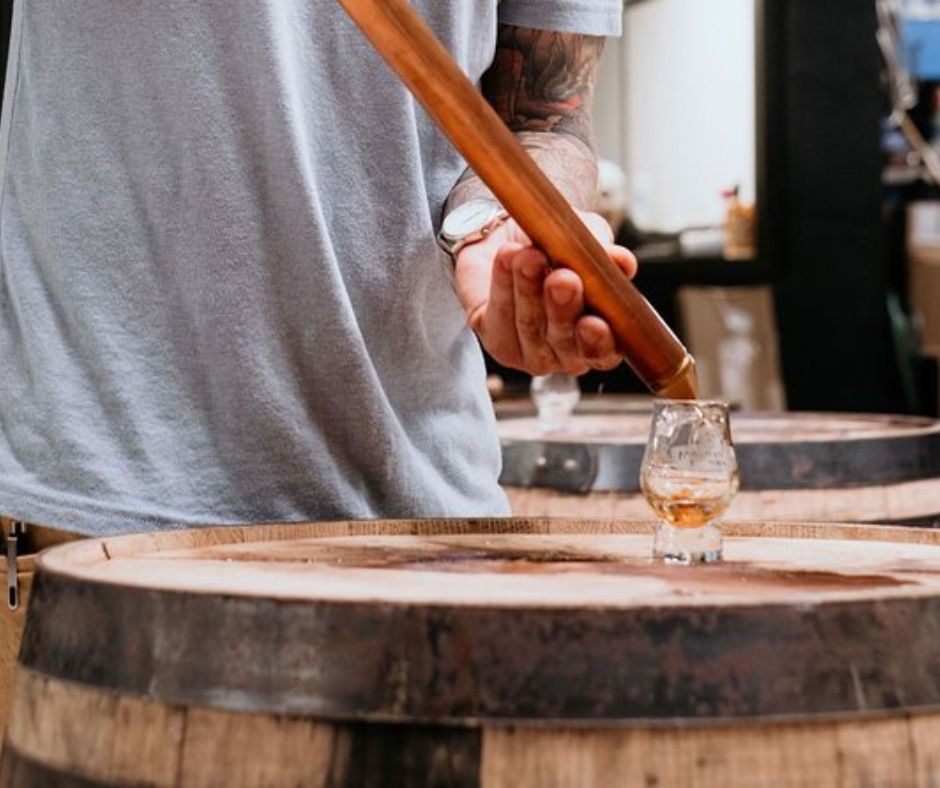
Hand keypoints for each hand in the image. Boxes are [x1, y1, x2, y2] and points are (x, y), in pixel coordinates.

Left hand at [453, 211, 637, 375]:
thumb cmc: (558, 247)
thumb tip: (622, 262)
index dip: (600, 342)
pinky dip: (504, 283)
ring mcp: (532, 352)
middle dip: (563, 309)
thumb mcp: (588, 241)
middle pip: (565, 342)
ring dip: (530, 289)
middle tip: (562, 279)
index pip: (606, 352)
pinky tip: (507, 257)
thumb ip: (605, 253)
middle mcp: (568, 352)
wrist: (507, 237)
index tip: (593, 322)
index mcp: (601, 335)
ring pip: (531, 327)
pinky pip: (500, 316)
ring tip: (529, 257)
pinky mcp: (499, 341)